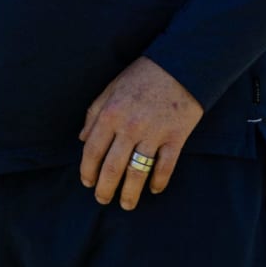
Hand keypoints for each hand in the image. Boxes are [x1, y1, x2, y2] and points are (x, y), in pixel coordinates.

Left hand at [78, 57, 202, 210]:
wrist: (182, 62)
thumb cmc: (144, 74)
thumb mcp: (113, 87)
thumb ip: (95, 112)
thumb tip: (82, 139)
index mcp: (111, 113)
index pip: (92, 151)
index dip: (87, 171)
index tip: (87, 182)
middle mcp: (130, 126)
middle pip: (112, 168)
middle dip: (105, 189)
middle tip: (103, 199)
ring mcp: (154, 133)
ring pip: (137, 173)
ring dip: (130, 193)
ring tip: (126, 203)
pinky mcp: (176, 137)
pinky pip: (164, 167)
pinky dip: (158, 181)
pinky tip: (154, 188)